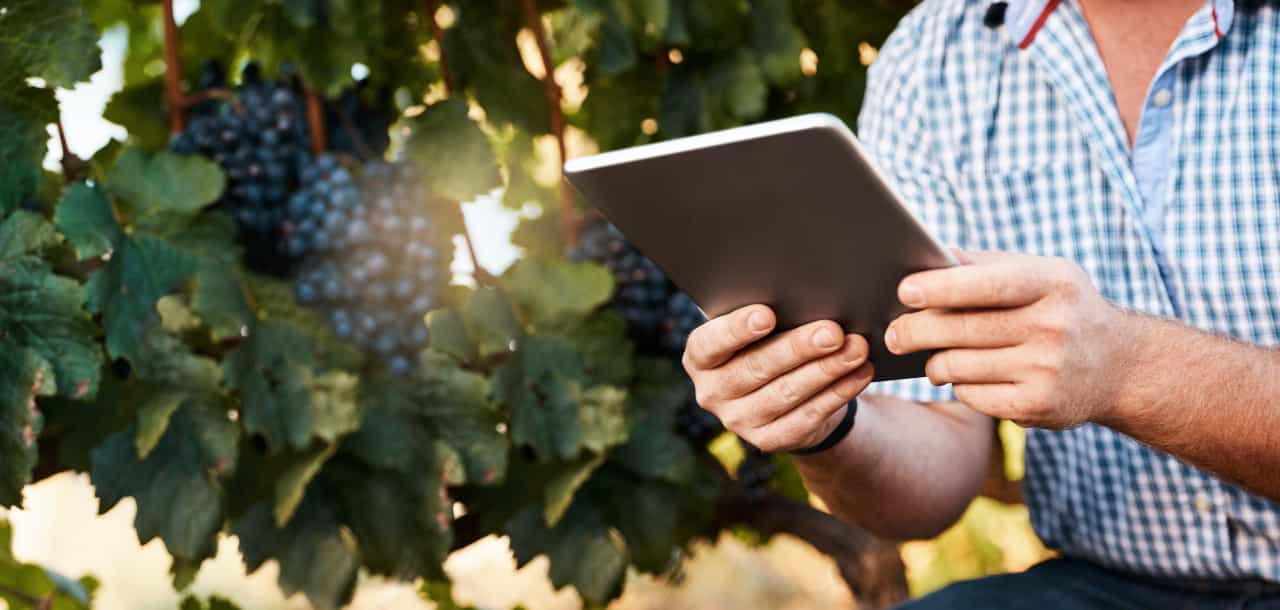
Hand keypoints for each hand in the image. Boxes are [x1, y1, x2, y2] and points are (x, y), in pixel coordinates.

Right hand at [682, 305, 873, 451]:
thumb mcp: (756, 327)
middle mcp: (711, 392)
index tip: (767, 313)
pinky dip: (838, 392)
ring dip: (826, 370)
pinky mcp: (768, 441)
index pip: (710, 344)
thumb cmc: (766, 341)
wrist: (781, 392)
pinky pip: (807, 416)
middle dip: (798, 348)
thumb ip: (763, 314)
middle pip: (756, 368)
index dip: (736, 330)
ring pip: (786, 393)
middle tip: (833, 331)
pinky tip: (859, 372)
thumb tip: (800, 294)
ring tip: (857, 348)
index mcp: (699, 357)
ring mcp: (738, 421)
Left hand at [885, 251, 1134, 428]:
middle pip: (962, 330)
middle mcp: (1054, 327)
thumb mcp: (1042, 274)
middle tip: (892, 333)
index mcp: (1053, 283)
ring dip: (934, 362)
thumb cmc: (1062, 308)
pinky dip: (959, 385)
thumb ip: (986, 265)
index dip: (942, 288)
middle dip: (915, 331)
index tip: (904, 291)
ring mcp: (1048, 370)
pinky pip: (971, 395)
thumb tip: (923, 255)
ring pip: (958, 366)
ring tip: (931, 356)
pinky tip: (964, 377)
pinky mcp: (1039, 407)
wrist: (1122, 367)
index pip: (988, 285)